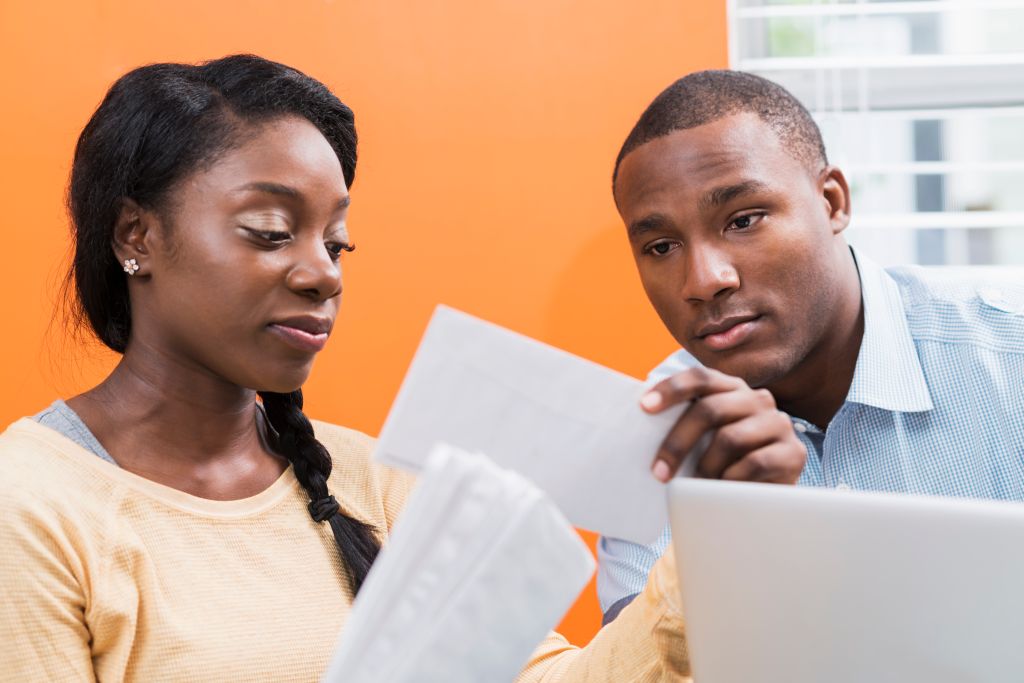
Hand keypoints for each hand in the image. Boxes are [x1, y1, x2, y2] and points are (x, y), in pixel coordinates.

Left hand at [640, 366, 805, 483]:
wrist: (765, 498)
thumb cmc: (723, 464)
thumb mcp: (702, 441)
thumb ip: (683, 426)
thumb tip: (642, 422)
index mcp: (731, 389)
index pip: (700, 378)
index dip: (672, 388)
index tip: (644, 407)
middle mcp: (757, 399)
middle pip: (710, 409)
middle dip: (678, 442)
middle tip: (659, 471)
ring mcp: (778, 423)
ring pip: (730, 437)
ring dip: (705, 466)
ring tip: (695, 485)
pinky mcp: (793, 452)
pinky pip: (754, 463)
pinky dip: (730, 479)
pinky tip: (723, 489)